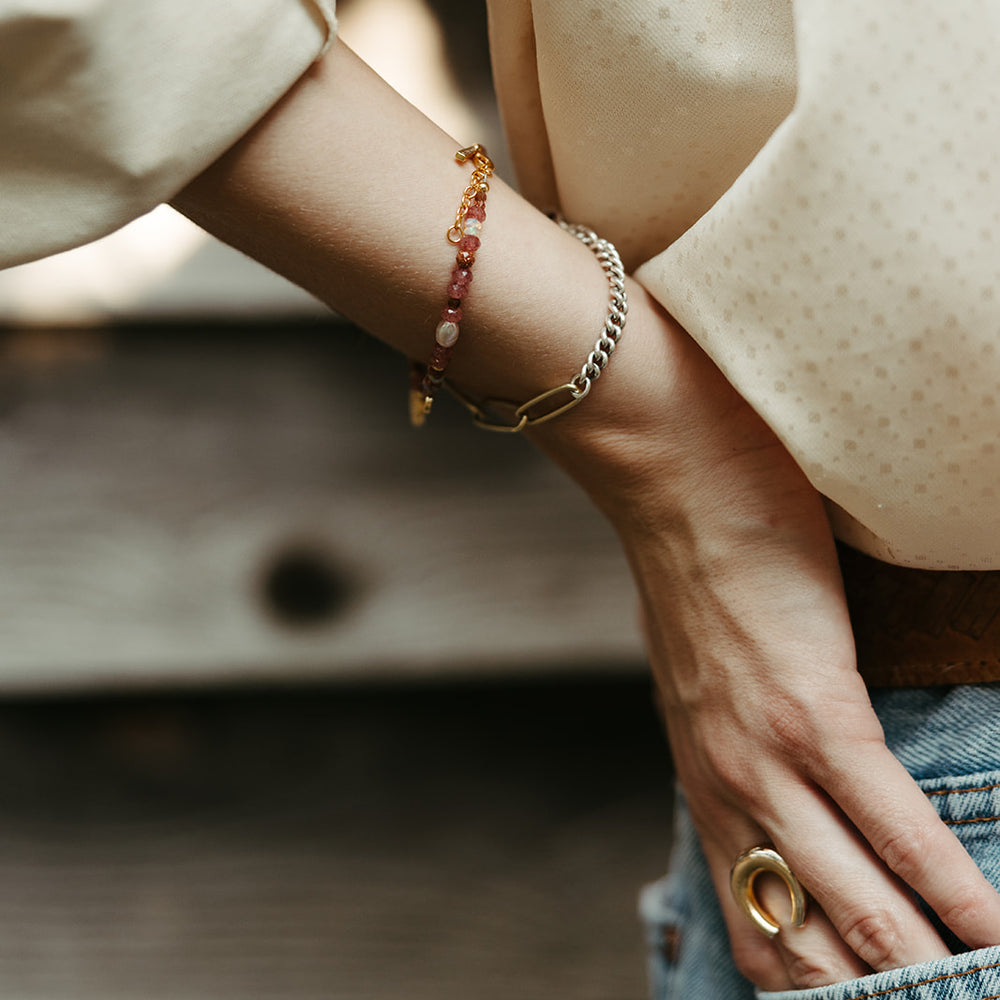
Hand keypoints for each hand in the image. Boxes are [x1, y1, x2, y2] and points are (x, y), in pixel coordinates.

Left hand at [534, 284, 999, 989]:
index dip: (819, 998)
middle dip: (883, 998)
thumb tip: (795, 776)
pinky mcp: (813, 714)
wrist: (674, 484)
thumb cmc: (698, 571)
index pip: (761, 940)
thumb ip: (740, 742)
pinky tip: (995, 929)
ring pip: (862, 914)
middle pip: (813, 953)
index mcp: (707, 792)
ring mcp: (768, 762)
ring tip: (979, 986)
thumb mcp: (703, 681)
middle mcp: (731, 797)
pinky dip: (956, 894)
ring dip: (933, 968)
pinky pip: (894, 830)